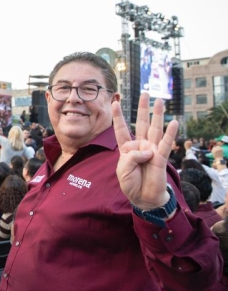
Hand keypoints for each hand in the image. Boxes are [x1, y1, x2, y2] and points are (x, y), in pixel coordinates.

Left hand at [112, 93, 177, 210]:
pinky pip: (166, 144)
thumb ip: (130, 158)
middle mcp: (140, 146)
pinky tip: (174, 122)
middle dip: (142, 108)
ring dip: (157, 115)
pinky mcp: (161, 158)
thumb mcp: (122, 170)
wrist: (143, 197)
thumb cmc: (131, 183)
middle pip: (141, 123)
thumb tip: (148, 151)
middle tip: (145, 93)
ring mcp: (152, 150)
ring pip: (155, 129)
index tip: (115, 102)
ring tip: (160, 101)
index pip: (121, 129)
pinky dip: (170, 134)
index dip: (118, 117)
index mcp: (127, 148)